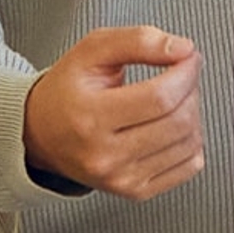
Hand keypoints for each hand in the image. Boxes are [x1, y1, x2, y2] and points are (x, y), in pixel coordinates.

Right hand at [22, 24, 203, 198]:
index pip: (159, 97)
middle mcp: (104, 155)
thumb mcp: (92, 50)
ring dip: (193, 113)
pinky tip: (172, 126)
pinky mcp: (135, 191)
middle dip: (190, 89)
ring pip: (188, 144)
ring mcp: (121, 178)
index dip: (185, 72)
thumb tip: (181, 49)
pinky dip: (191, 141)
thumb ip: (138, 41)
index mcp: (90, 117)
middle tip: (179, 74)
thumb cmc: (66, 91)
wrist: (41, 134)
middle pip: (178, 122)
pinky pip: (188, 167)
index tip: (189, 57)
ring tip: (173, 98)